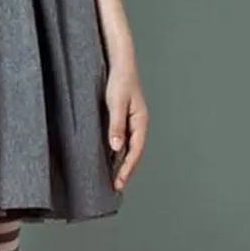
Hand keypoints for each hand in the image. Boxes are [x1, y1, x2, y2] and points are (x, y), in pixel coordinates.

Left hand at [105, 50, 148, 191]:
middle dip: (126, 171)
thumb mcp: (115, 102)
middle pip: (134, 153)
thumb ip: (116, 125)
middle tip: (116, 188)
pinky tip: (109, 161)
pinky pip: (122, 141)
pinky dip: (117, 153)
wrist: (120, 62)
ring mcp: (132, 122)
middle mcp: (138, 124)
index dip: (127, 169)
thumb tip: (116, 148)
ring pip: (128, 148)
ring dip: (122, 164)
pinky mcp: (123, 119)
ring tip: (113, 180)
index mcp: (140, 121)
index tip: (119, 183)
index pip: (135, 151)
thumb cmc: (119, 80)